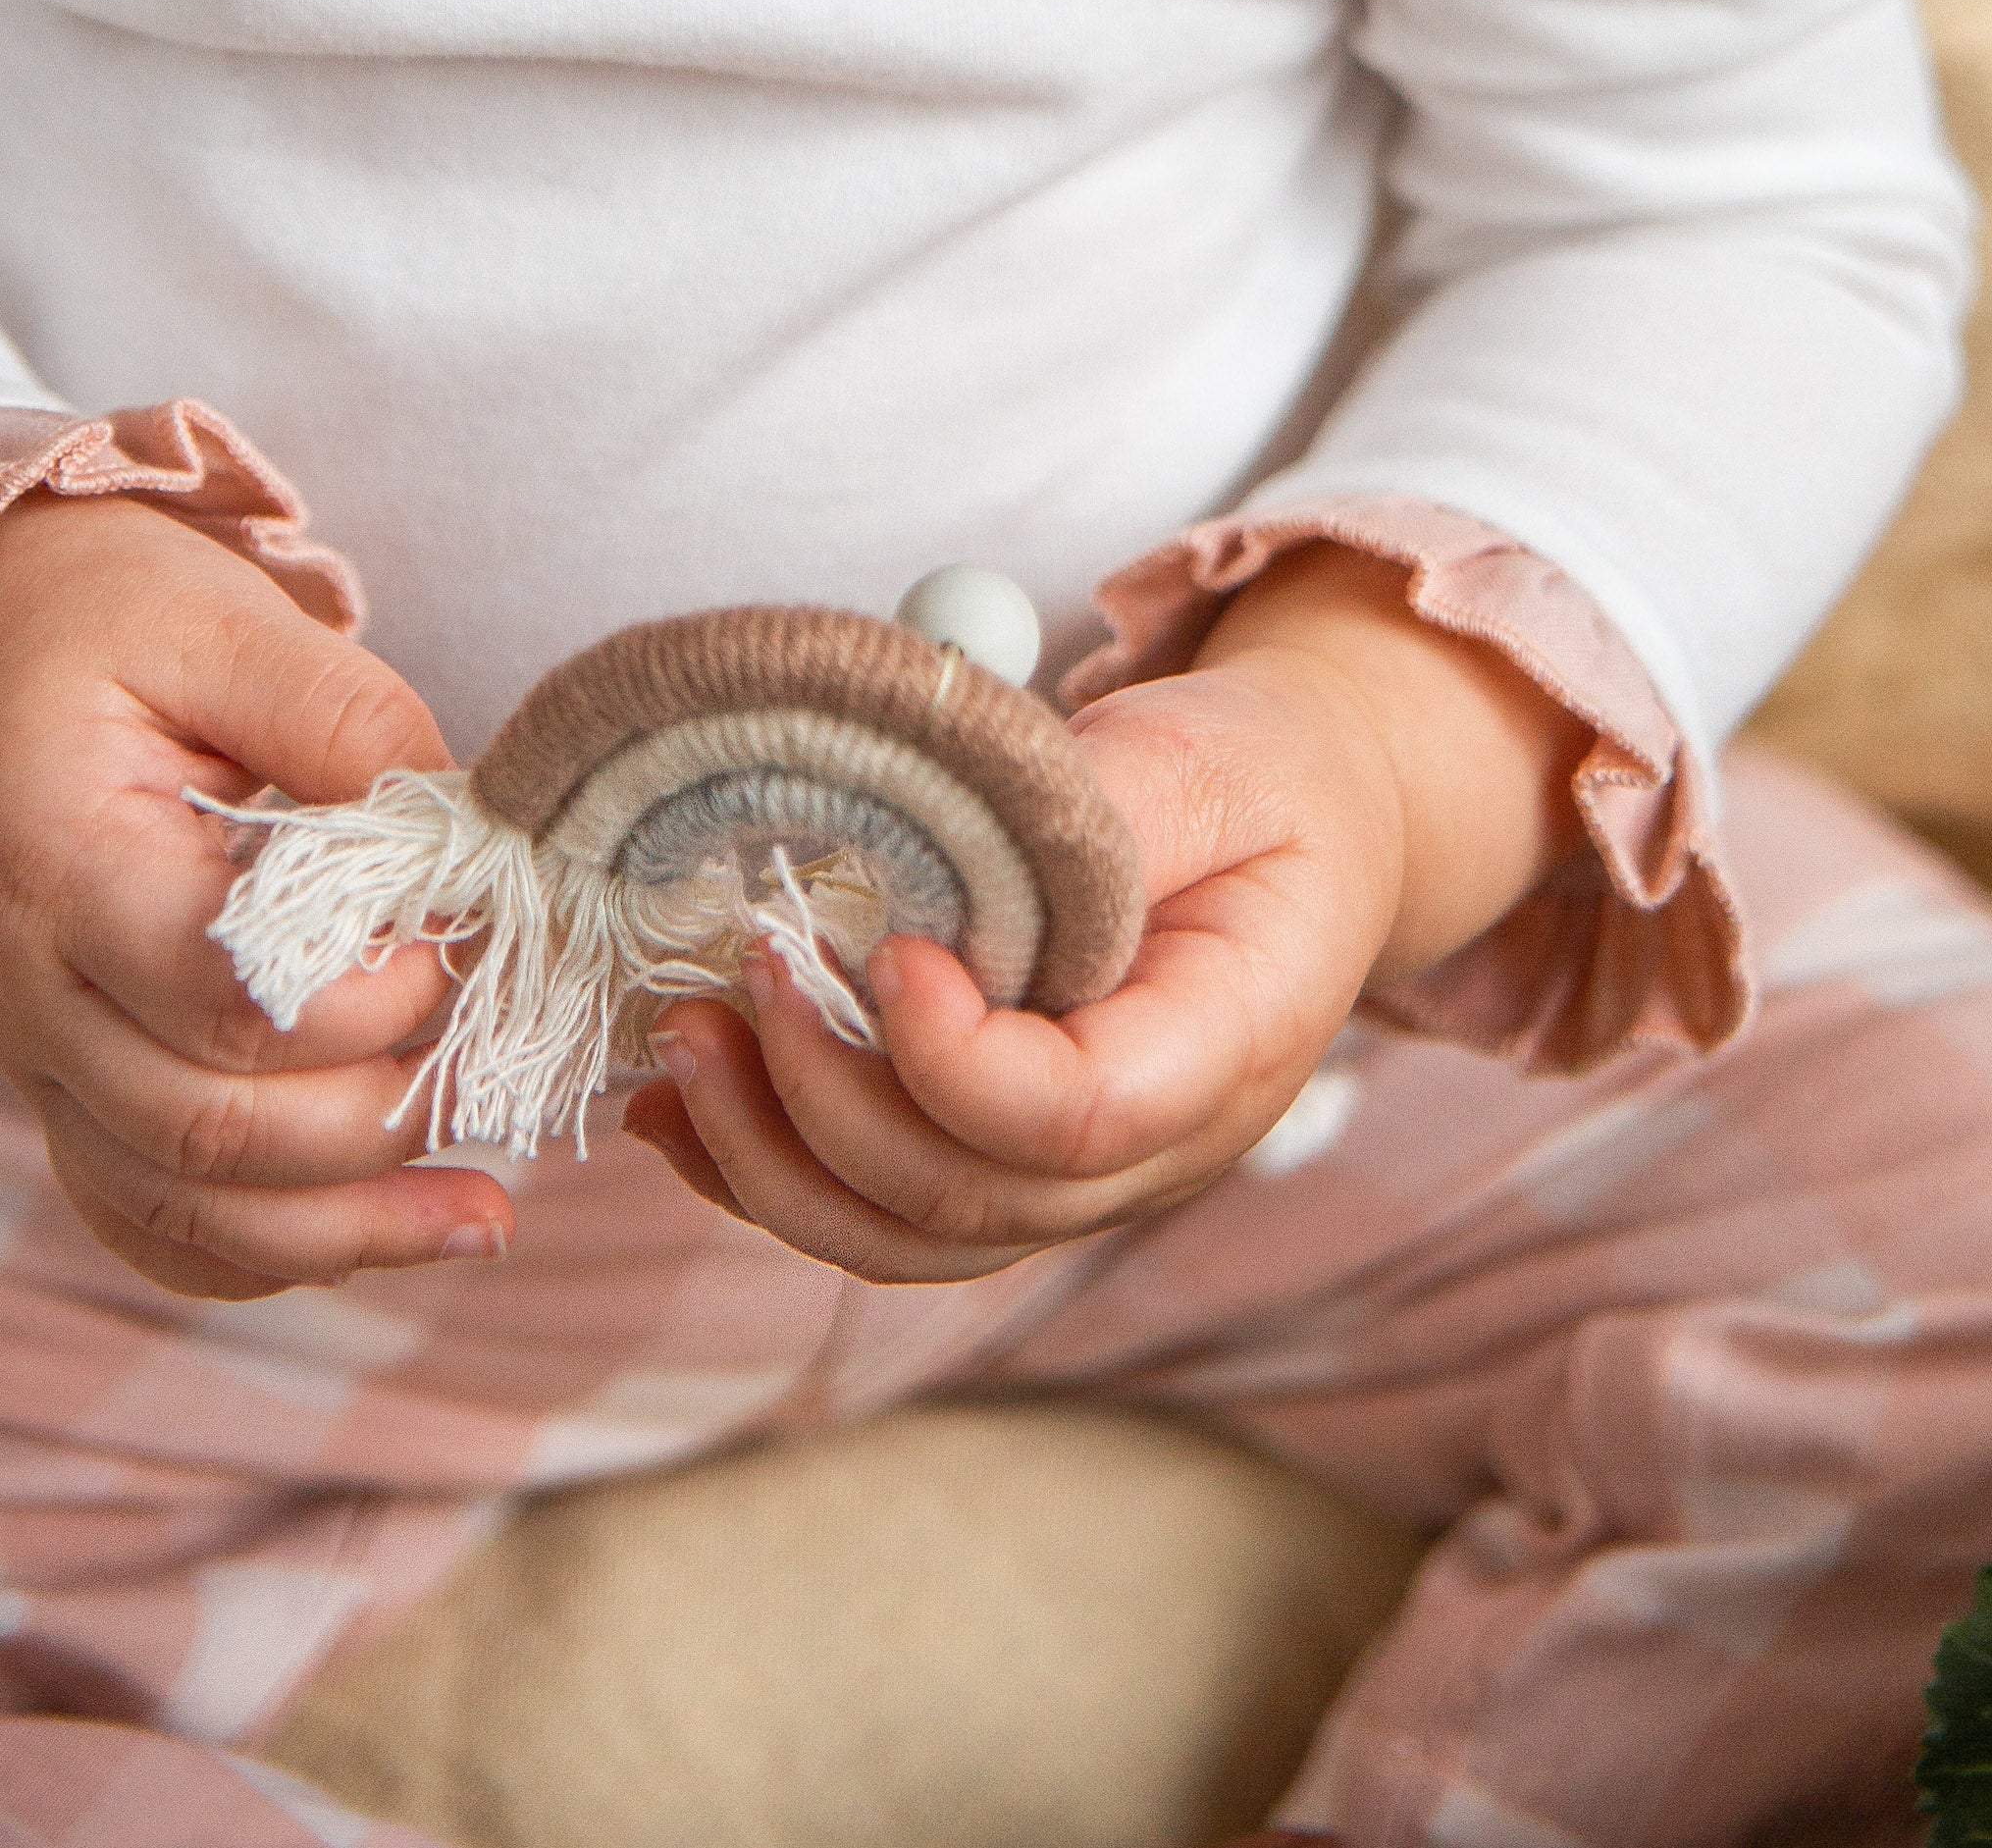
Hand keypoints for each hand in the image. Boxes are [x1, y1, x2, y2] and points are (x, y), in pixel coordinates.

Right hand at [0, 494, 515, 1299]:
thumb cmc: (105, 623)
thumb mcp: (221, 616)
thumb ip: (345, 717)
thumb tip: (468, 832)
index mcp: (58, 862)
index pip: (219, 990)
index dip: (363, 995)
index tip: (464, 939)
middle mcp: (28, 994)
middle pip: (204, 1126)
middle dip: (375, 1116)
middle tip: (503, 1055)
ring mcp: (36, 1065)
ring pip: (182, 1205)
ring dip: (345, 1226)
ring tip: (485, 1212)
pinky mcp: (69, 1097)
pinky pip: (153, 1224)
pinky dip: (271, 1250)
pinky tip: (386, 1231)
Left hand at [623, 543, 1579, 1281]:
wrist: (1312, 830)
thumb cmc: (1261, 781)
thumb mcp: (1206, 751)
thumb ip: (1099, 809)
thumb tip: (947, 860)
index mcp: (1232, 1044)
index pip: (1079, 1118)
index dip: (957, 1061)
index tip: (883, 948)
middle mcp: (1160, 1150)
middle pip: (972, 1200)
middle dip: (828, 1100)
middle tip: (749, 968)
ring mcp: (1083, 1181)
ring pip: (909, 1239)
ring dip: (773, 1159)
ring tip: (687, 1042)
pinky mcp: (1008, 1165)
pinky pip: (880, 1215)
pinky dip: (767, 1173)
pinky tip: (679, 1108)